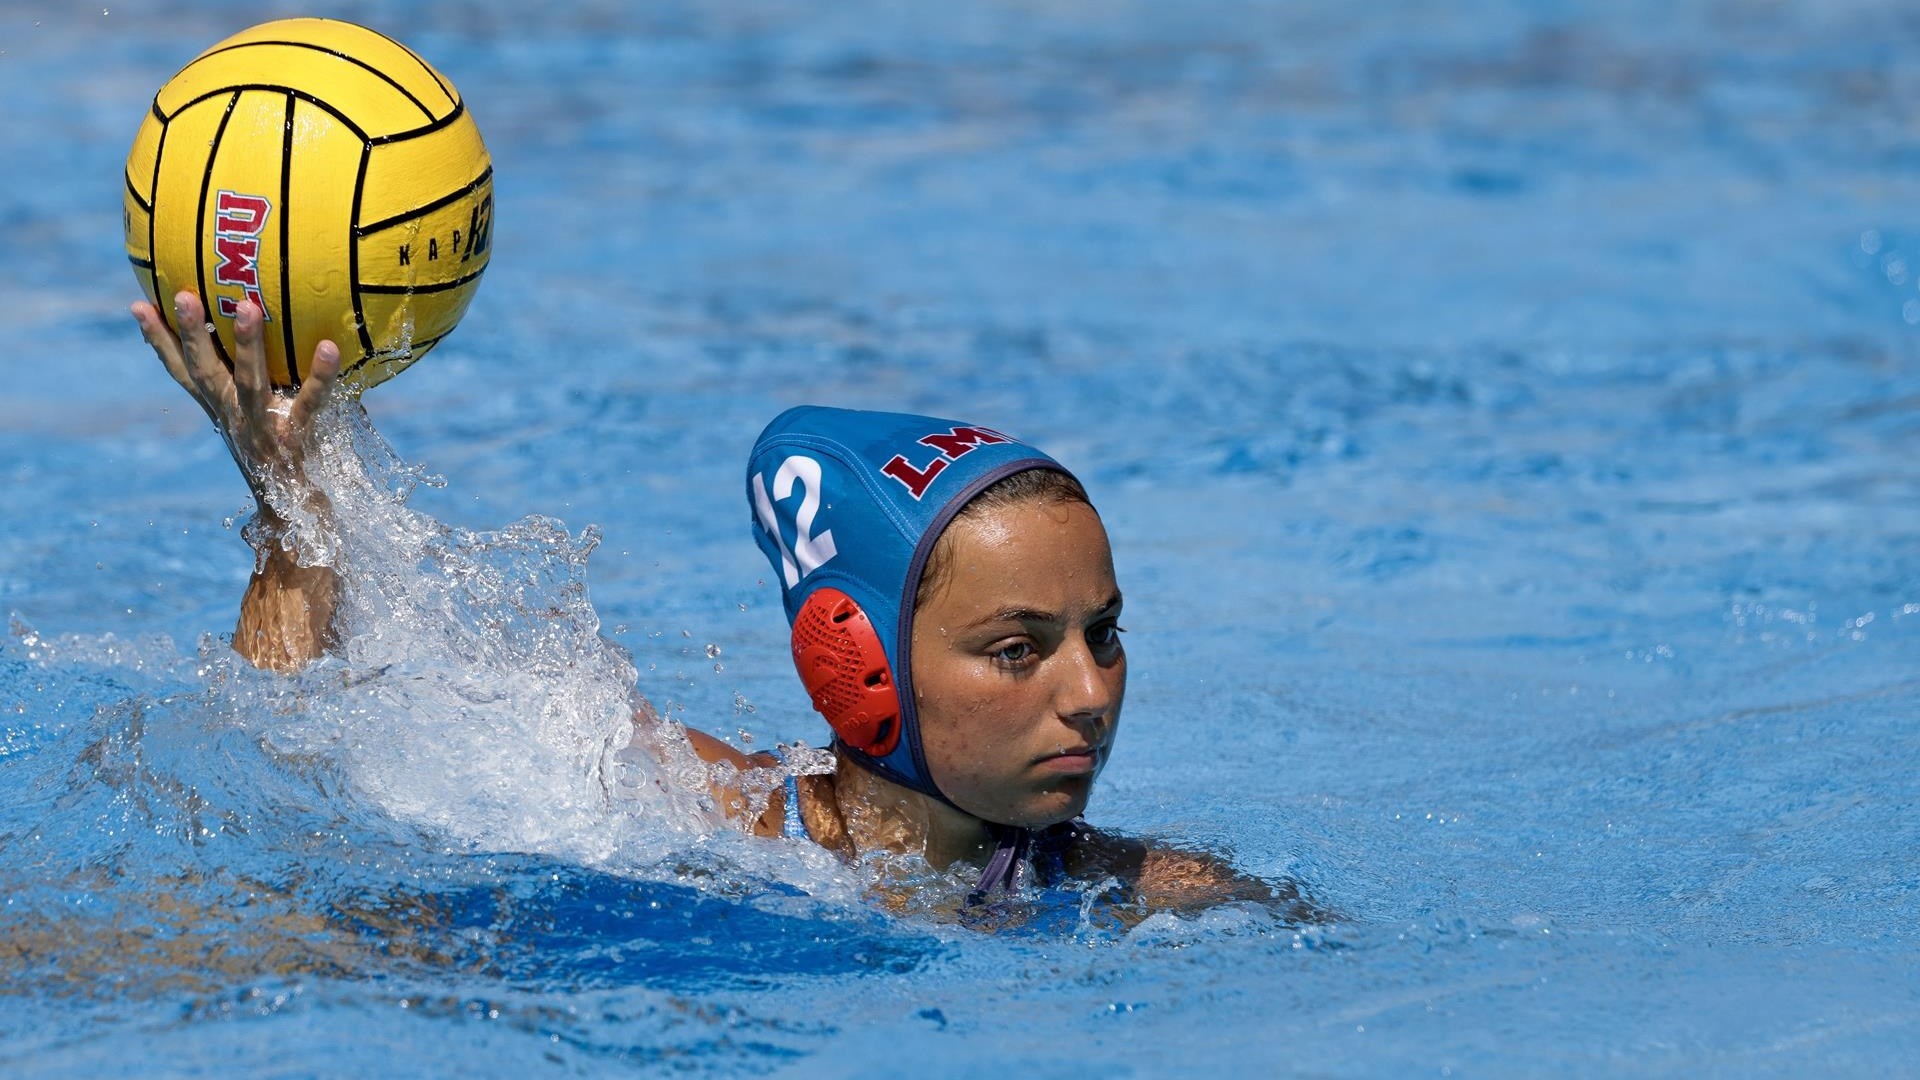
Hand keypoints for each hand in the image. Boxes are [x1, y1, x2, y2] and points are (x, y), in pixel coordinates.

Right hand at [132, 291, 340, 531]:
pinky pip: (309, 403)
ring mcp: (262, 427)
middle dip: (189, 333)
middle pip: (204, 370)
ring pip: (248, 381)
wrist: (296, 509)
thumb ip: (258, 384)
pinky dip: (319, 377)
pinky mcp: (295, 437)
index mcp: (221, 408)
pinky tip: (329, 347)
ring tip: (246, 308)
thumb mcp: (259, 417)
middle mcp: (234, 415)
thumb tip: (280, 333)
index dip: (159, 341)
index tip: (138, 306)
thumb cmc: (281, 453)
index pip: (182, 371)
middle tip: (182, 295)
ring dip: (245, 345)